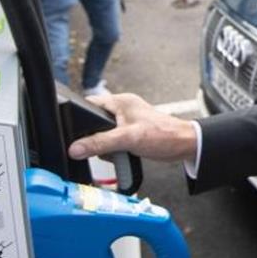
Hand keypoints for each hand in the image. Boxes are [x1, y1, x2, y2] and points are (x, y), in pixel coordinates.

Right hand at [67, 93, 197, 162]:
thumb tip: (76, 148)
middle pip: (94, 121)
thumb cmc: (163, 135)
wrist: (184, 146)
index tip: (72, 130)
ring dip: (107, 146)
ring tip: (118, 152)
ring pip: (103, 134)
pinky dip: (115, 150)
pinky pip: (114, 141)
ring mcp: (127, 121)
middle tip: (104, 146)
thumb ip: (100, 143)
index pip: (89, 103)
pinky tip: (123, 156)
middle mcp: (123, 108)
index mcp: (120, 101)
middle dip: (95, 137)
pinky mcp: (132, 132)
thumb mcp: (127, 139)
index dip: (79, 115)